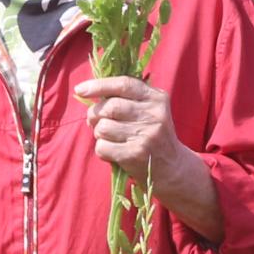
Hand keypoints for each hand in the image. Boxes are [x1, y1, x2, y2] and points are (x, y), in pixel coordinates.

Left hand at [75, 74, 225, 241]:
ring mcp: (145, 136)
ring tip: (110, 138)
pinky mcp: (135, 155)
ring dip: (99, 134)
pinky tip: (114, 152)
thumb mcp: (151, 111)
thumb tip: (90, 93)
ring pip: (103, 127)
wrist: (172, 168)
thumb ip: (128, 98)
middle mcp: (154, 115)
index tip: (80, 89)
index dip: (99, 85)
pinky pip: (102, 147)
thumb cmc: (153, 135)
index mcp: (157, 99)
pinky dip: (102, 150)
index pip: (124, 84)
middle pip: (110, 107)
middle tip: (94, 121)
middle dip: (95, 114)